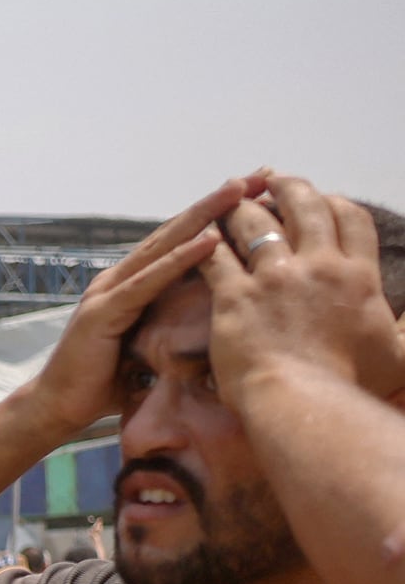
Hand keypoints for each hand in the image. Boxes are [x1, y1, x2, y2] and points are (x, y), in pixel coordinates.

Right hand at [16, 177, 263, 436]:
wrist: (56, 408)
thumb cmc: (106, 382)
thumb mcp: (153, 344)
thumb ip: (176, 321)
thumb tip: (222, 318)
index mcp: (136, 283)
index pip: (184, 240)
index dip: (220, 213)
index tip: (262, 192)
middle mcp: (122, 277)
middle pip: (178, 231)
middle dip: (220, 201)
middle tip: (261, 174)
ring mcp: (110, 291)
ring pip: (164, 246)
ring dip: (204, 216)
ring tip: (240, 191)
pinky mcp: (104, 312)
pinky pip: (149, 282)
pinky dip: (179, 259)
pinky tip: (210, 240)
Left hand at [203, 176, 404, 407]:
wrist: (305, 402)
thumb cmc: (353, 385)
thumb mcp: (399, 353)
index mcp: (358, 276)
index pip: (350, 219)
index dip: (335, 203)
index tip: (323, 199)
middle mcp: (318, 267)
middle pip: (304, 208)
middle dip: (289, 188)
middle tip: (273, 181)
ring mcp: (274, 278)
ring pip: (254, 223)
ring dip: (242, 208)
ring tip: (231, 203)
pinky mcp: (234, 296)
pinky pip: (215, 257)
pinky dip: (206, 243)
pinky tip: (198, 238)